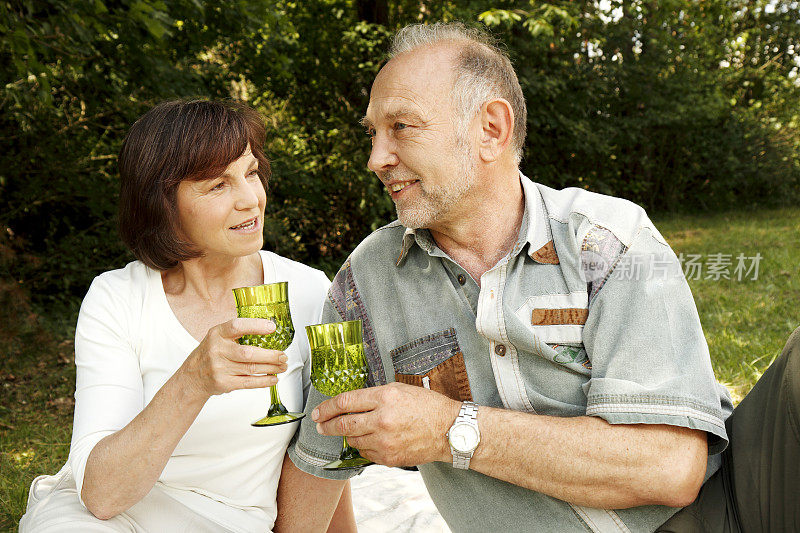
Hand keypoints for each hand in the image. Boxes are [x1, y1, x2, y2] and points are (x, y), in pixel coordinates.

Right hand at [180, 318, 287, 398]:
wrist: (191, 377)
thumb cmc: (210, 354)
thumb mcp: (217, 337)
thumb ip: (237, 332)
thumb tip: (268, 327)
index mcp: (217, 334)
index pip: (237, 326)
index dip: (256, 326)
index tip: (272, 327)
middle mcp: (217, 350)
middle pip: (248, 353)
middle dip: (270, 355)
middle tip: (283, 355)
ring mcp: (220, 368)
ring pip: (251, 368)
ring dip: (271, 368)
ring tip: (282, 366)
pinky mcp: (223, 383)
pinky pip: (248, 382)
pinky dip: (264, 381)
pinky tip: (273, 378)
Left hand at [312, 382, 460, 466]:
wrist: (449, 431)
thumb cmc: (428, 406)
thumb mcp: (400, 389)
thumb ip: (374, 395)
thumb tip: (351, 403)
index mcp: (384, 397)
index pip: (345, 402)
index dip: (327, 407)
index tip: (318, 412)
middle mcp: (382, 420)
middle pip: (343, 424)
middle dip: (326, 426)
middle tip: (320, 426)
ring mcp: (384, 441)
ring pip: (353, 440)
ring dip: (348, 436)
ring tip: (352, 431)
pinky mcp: (389, 458)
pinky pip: (366, 453)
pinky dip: (364, 447)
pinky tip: (371, 440)